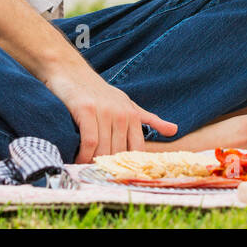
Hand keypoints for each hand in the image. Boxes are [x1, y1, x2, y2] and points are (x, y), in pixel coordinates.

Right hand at [45, 64, 178, 163]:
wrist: (72, 71)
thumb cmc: (99, 93)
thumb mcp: (127, 104)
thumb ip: (149, 120)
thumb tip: (174, 130)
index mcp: (133, 115)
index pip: (137, 149)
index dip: (129, 165)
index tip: (120, 176)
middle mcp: (122, 114)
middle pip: (119, 152)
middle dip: (109, 166)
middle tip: (99, 176)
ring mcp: (104, 111)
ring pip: (104, 148)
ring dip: (95, 163)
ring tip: (88, 170)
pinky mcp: (87, 110)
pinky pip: (90, 141)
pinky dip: (84, 155)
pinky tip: (79, 160)